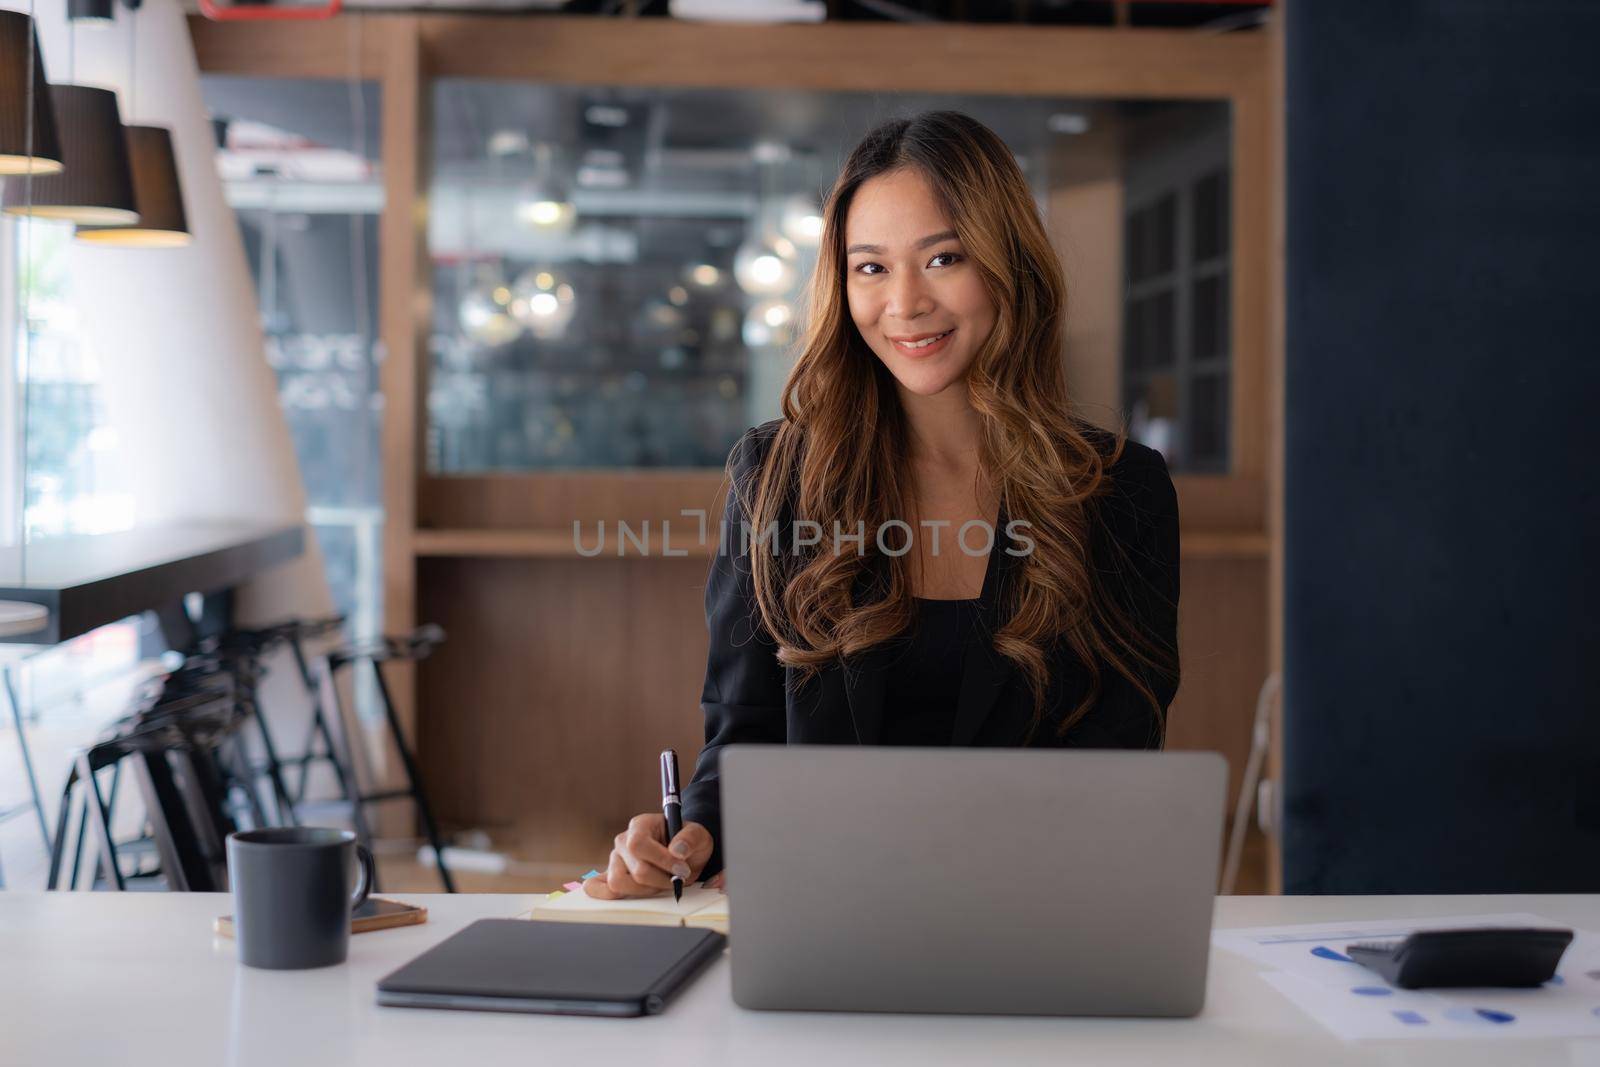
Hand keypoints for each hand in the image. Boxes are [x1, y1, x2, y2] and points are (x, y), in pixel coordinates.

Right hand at [584, 813, 713, 899]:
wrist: (684, 852)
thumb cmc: (687, 842)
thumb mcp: (698, 834)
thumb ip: (690, 839)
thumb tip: (677, 851)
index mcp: (640, 825)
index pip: (638, 844)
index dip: (660, 860)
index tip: (681, 869)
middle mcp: (623, 841)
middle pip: (633, 869)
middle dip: (660, 880)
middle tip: (678, 879)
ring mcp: (616, 860)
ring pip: (619, 883)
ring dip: (646, 890)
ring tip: (661, 883)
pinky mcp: (613, 875)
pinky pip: (597, 886)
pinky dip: (603, 894)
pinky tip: (621, 896)